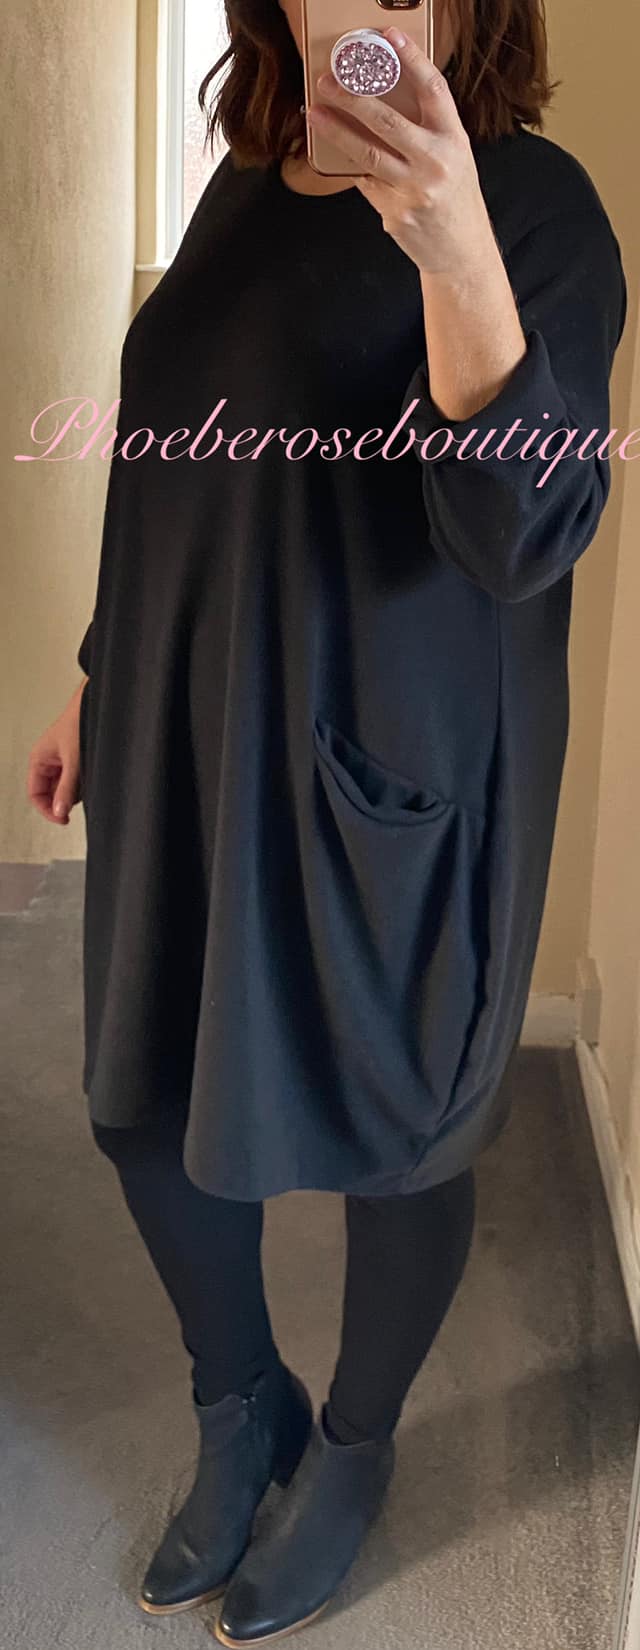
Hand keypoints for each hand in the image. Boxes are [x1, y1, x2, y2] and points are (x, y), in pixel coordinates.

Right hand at [26, 682, 85, 824]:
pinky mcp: (77, 760)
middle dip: (65, 799)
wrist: (97, 704)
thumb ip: (67, 788)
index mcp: (39, 759)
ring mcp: (63, 761)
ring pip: (66, 788)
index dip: (48, 810)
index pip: (36, 795)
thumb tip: (60, 812)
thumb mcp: (74, 760)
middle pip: (51, 794)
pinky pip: (78, 780)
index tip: (63, 819)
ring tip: (87, 778)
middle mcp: (49, 762)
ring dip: (76, 790)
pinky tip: (93, 774)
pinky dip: (85, 782)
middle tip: (79, 798)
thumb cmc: (80, 721)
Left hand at [308, 28, 496, 276]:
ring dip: (336, 130)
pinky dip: (351, 167)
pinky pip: (365, 182)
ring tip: (315, 113)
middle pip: (387, 121)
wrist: (461, 251)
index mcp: (454, 140)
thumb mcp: (454, 156)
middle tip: (328, 81)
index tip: (389, 37)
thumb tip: (384, 99)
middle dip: (353, 97)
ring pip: (367, 153)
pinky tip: (336, 153)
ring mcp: (414, 190)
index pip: (432, 90)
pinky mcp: (395, 213)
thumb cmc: (454, 198)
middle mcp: (436, 162)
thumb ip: (427, 130)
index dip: (411, 59)